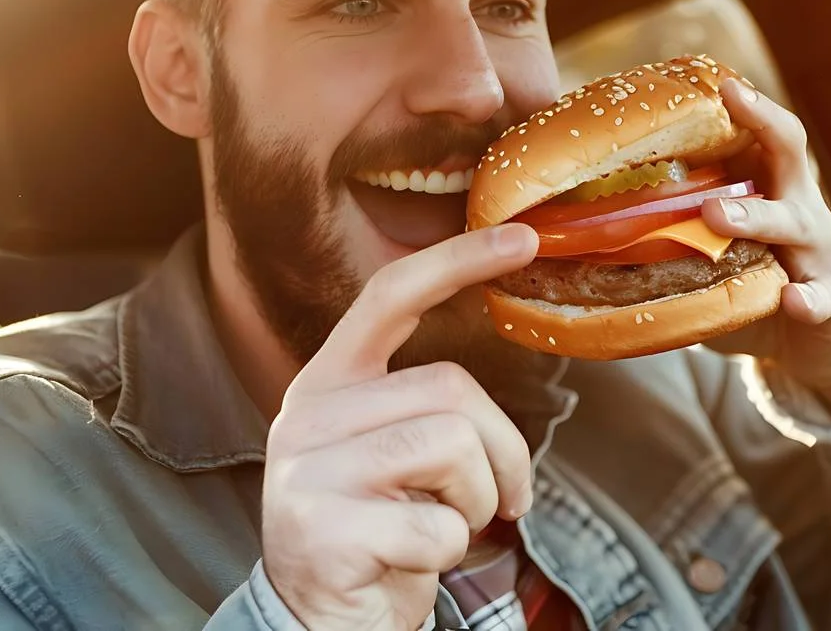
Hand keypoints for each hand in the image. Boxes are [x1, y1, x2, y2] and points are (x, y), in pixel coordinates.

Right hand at [260, 224, 539, 630]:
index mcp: (327, 384)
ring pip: (452, 448)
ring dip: (477, 502)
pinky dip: (448, 552)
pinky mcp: (321, 532)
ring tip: (447, 527)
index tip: (524, 238)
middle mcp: (306, 415)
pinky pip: (437, 525)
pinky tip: (411, 563)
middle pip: (450, 388)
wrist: (320, 626)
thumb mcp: (391, 451)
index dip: (456, 261)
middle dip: (503, 451)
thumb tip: (503, 341)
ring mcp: (306, 473)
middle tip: (500, 500)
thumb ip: (423, 400)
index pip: (387, 298)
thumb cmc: (380, 533)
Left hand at [700, 78, 830, 418]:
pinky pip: (822, 298)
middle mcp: (801, 211)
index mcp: (774, 191)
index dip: (749, 106)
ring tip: (717, 216)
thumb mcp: (730, 251)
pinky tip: (792, 300)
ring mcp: (821, 255)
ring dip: (756, 216)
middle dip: (762, 124)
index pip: (766, 135)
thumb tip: (595, 234)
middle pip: (790, 154)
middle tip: (725, 108)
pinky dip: (807, 299)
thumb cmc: (769, 283)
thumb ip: (682, 237)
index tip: (721, 81)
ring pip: (796, 223)